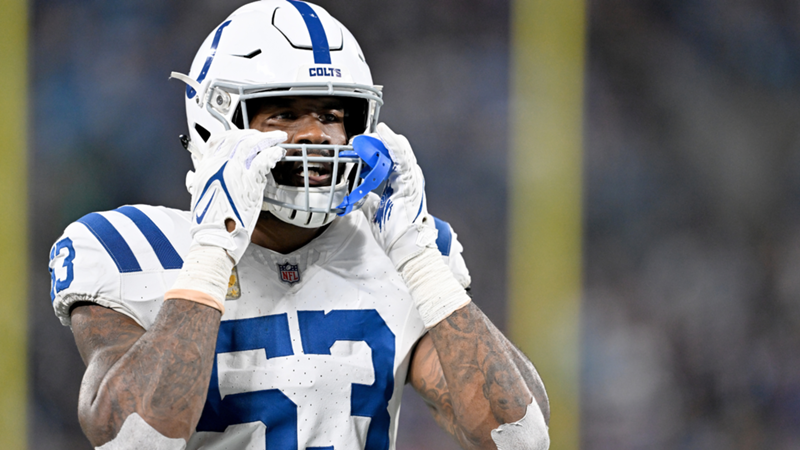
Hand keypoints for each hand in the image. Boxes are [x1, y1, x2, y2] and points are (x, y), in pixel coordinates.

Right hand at [187, 129, 285, 262]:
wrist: (215, 235)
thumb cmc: (210, 220)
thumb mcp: (200, 193)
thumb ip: (206, 178)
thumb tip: (207, 172)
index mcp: (206, 166)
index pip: (219, 139)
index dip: (234, 134)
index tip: (245, 135)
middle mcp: (219, 164)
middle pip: (238, 138)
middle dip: (254, 134)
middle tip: (265, 136)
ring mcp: (234, 170)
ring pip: (252, 144)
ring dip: (268, 139)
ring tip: (277, 140)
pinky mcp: (248, 180)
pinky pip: (263, 159)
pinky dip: (272, 153)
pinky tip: (278, 154)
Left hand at [361, 123, 437, 268]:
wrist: (405, 244)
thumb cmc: (394, 230)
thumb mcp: (374, 209)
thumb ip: (368, 198)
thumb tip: (357, 193)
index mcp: (400, 182)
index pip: (389, 158)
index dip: (375, 149)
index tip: (360, 143)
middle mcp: (408, 177)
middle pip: (394, 151)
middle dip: (378, 141)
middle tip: (362, 136)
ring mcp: (411, 178)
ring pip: (399, 149)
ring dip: (383, 139)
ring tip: (372, 129)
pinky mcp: (409, 181)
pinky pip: (401, 156)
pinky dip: (392, 143)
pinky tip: (383, 132)